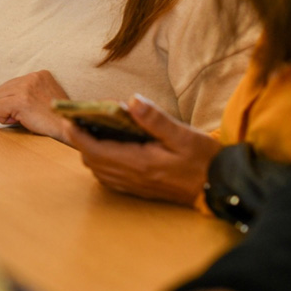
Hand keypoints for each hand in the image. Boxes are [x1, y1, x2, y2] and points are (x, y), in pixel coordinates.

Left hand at [0, 70, 68, 139]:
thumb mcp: (39, 101)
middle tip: (17, 117)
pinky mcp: (20, 100)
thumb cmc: (56, 118)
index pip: (9, 85)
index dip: (8, 101)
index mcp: (38, 75)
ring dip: (3, 113)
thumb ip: (18, 99)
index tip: (14, 111)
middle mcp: (31, 77)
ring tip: (20, 119)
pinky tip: (17, 121)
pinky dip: (2, 118)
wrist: (68, 128)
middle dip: (3, 106)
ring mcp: (25, 88)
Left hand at [63, 94, 221, 205]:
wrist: (223, 187)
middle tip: (76, 120)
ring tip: (89, 131)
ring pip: (99, 170)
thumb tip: (131, 100)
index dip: (77, 134)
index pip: (94, 150)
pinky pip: (110, 179)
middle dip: (79, 141)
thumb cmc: (205, 159)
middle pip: (91, 160)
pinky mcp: (141, 190)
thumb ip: (155, 118)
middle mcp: (132, 177)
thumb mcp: (183, 134)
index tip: (67, 118)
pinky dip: (102, 164)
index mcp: (138, 162)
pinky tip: (108, 150)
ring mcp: (135, 186)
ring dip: (90, 152)